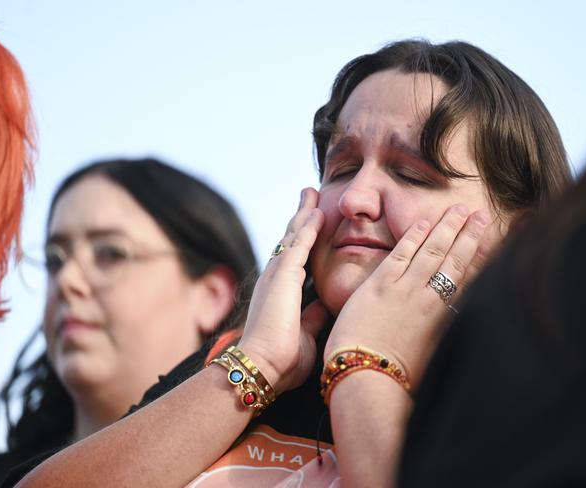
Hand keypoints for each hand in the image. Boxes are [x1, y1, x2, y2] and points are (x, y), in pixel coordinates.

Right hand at [239, 188, 327, 393]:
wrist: (262, 368)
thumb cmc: (282, 359)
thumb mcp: (305, 333)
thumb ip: (312, 317)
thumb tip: (323, 304)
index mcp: (280, 292)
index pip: (293, 258)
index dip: (302, 239)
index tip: (311, 223)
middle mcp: (275, 278)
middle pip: (290, 240)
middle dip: (301, 217)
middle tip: (308, 197)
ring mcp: (277, 275)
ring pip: (293, 236)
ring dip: (304, 214)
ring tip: (311, 194)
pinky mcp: (283, 276)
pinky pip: (298, 245)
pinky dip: (308, 227)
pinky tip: (317, 212)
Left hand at [324, 204, 491, 386]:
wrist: (366, 378)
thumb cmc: (398, 378)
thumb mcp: (433, 358)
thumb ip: (445, 335)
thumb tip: (459, 322)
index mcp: (443, 318)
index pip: (468, 279)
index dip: (481, 256)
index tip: (491, 240)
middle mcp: (429, 299)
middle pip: (454, 259)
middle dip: (469, 234)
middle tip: (481, 214)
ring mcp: (405, 288)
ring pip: (432, 250)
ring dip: (447, 227)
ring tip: (459, 209)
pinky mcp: (380, 284)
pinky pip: (402, 253)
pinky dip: (415, 236)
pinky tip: (425, 222)